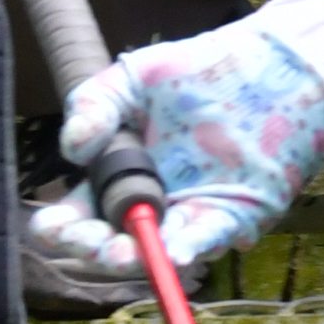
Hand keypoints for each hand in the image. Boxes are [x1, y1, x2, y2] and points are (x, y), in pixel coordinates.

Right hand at [57, 8, 323, 270]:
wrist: (269, 64)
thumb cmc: (199, 70)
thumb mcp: (135, 78)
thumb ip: (95, 104)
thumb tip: (71, 149)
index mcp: (118, 177)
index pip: (77, 216)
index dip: (59, 228)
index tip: (54, 226)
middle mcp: (150, 204)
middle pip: (109, 245)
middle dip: (94, 251)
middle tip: (95, 243)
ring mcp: (189, 213)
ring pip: (156, 253)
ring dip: (138, 260)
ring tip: (125, 253)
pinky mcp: (232, 214)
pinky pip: (208, 239)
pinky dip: (190, 249)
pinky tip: (174, 252)